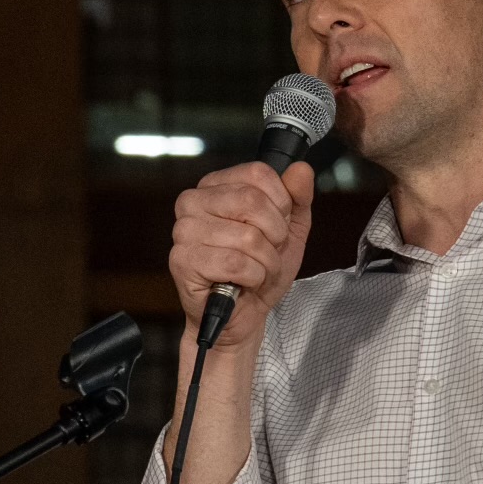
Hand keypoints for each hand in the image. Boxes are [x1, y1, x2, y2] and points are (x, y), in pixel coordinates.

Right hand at [169, 159, 315, 351]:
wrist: (244, 314)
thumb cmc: (260, 269)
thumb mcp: (290, 230)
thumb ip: (297, 198)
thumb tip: (301, 169)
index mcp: (215, 186)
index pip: (258, 173)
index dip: (281, 203)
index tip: (277, 226)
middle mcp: (192, 202)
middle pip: (252, 200)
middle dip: (275, 234)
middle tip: (268, 251)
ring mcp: (183, 231)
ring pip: (247, 236)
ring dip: (265, 262)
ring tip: (256, 271)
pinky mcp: (182, 261)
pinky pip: (235, 263)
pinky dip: (252, 277)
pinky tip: (243, 283)